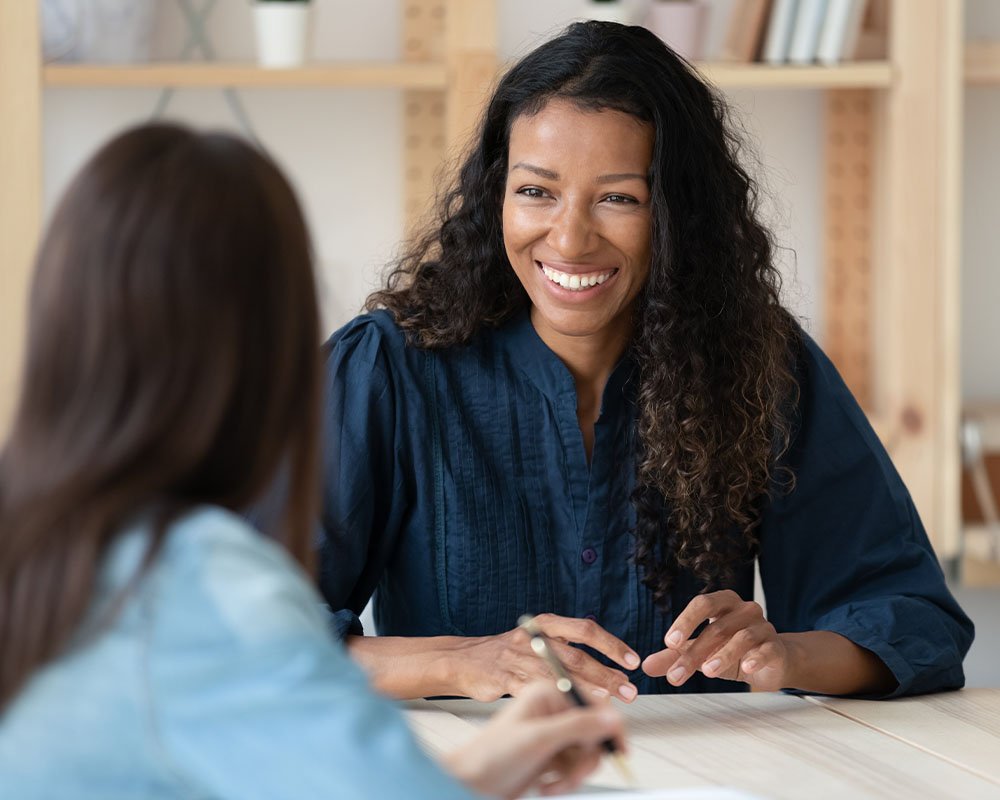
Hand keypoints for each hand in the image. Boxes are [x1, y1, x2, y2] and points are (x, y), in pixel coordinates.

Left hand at [442, 681, 624, 797]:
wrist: (470, 784)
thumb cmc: (490, 756)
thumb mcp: (539, 739)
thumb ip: (578, 727)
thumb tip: (612, 717)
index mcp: (549, 694)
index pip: (594, 704)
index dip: (608, 727)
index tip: (618, 748)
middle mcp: (553, 711)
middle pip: (594, 733)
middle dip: (585, 760)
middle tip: (572, 773)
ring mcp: (552, 735)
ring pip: (586, 755)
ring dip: (573, 774)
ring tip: (553, 782)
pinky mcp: (551, 756)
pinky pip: (575, 768)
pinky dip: (565, 781)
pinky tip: (546, 784)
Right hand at [452, 614, 639, 701]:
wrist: (466, 660)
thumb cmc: (509, 653)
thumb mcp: (538, 640)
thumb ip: (568, 650)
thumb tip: (609, 671)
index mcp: (546, 624)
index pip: (585, 629)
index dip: (610, 645)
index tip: (631, 661)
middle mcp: (534, 638)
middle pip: (577, 655)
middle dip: (606, 673)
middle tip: (628, 689)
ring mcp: (519, 659)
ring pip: (560, 675)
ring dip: (588, 690)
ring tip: (610, 702)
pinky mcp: (506, 680)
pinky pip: (537, 692)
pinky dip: (557, 702)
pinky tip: (573, 711)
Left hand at [641, 590, 787, 690]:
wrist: (771, 663)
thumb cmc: (732, 651)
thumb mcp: (701, 653)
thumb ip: (675, 656)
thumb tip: (646, 666)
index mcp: (723, 603)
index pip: (702, 604)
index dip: (685, 621)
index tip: (669, 642)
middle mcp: (744, 610)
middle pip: (718, 625)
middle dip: (696, 650)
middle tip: (677, 673)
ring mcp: (763, 626)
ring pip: (742, 636)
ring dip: (723, 655)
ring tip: (706, 672)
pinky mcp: (776, 646)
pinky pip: (767, 648)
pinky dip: (756, 657)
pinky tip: (746, 668)